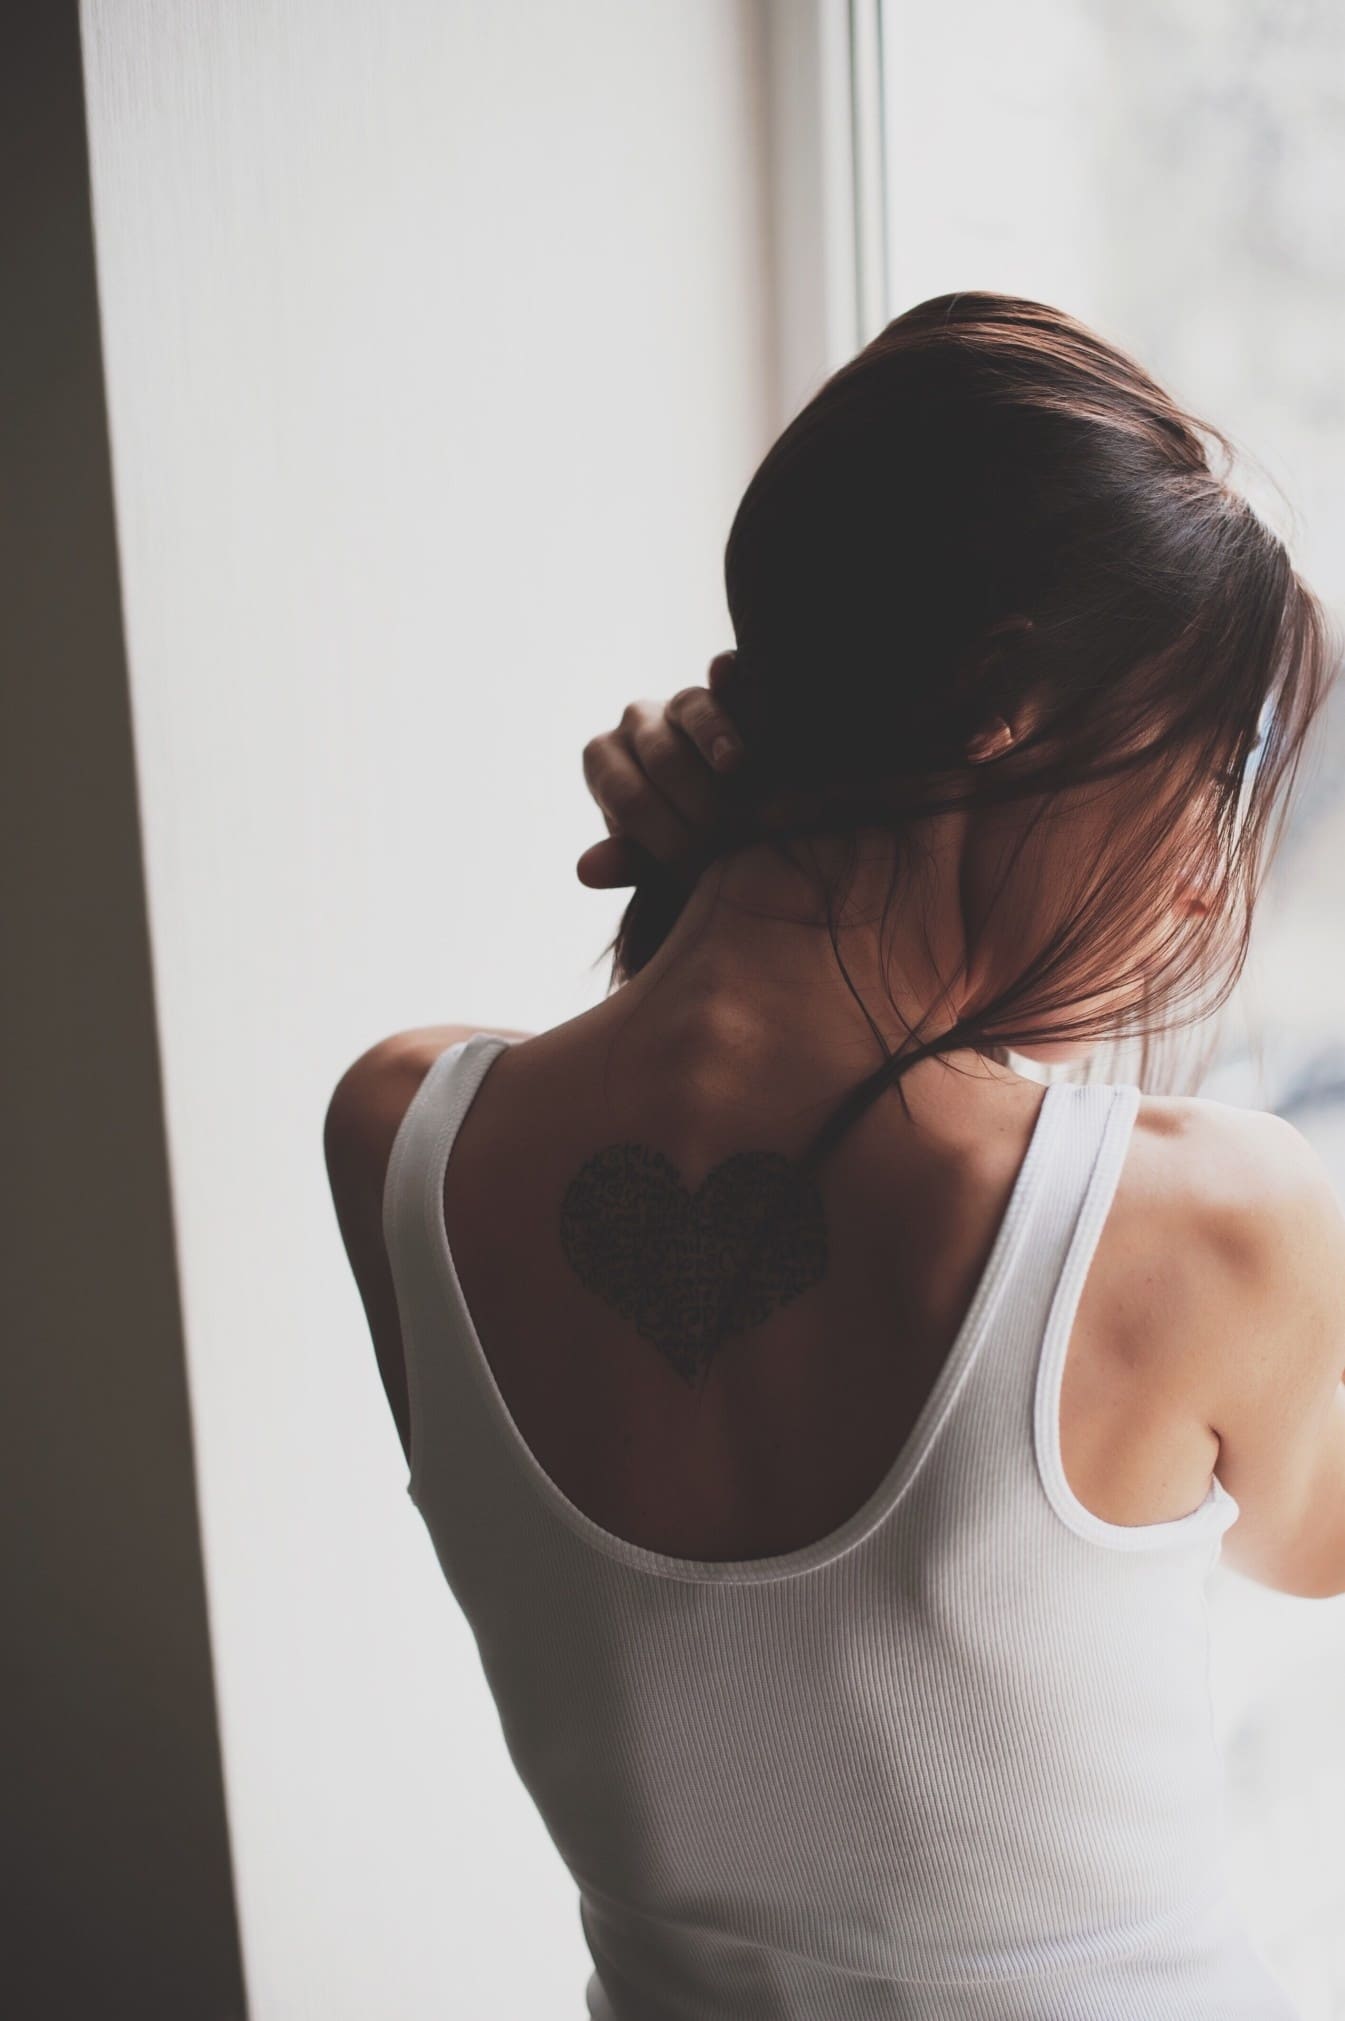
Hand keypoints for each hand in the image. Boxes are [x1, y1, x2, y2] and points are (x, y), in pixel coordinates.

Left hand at [577, 651, 744, 887]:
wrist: (729, 813)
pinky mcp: (725, 689)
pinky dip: (724, 672)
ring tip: (735, 769)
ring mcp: (679, 701)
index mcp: (605, 760)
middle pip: (661, 756)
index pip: (626, 794)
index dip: (661, 832)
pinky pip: (723, 674)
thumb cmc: (682, 835)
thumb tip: (586, 870)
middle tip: (727, 834)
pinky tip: (727, 671)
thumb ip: (626, 861)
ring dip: (715, 743)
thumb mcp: (654, 856)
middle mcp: (636, 722)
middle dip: (697, 799)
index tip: (691, 861)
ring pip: (690, 709)